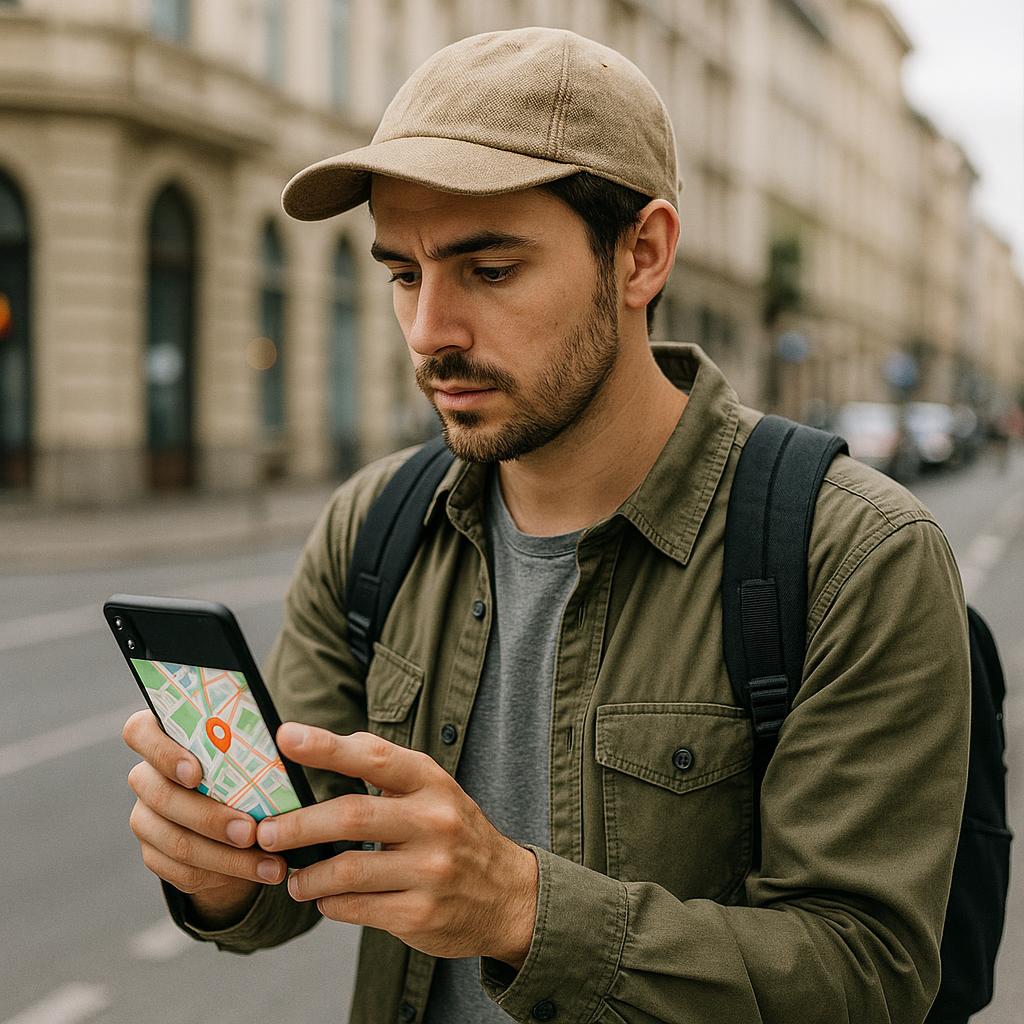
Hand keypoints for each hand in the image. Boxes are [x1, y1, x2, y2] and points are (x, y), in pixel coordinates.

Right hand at [122, 710, 288, 924]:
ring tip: (270, 863)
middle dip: (211, 818)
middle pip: (163, 796)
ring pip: (176, 841)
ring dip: (228, 857)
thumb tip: (288, 740)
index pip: (139, 732)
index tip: (196, 773)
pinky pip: (182, 870)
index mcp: (161, 737)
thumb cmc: (243, 767)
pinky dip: (224, 874)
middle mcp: (146, 777)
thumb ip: (247, 745)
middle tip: (251, 832)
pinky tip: (258, 871)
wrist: (233, 817)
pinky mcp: (153, 854)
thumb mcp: (245, 752)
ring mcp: (145, 818)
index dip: (163, 753)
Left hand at [257, 723, 538, 966]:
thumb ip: (383, 769)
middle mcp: (434, 820)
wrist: (509, 895)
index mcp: (431, 781)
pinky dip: (330, 904)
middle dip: (298, 824)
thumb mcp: (432, 790)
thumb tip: (317, 745)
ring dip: (308, 876)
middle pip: (351, 815)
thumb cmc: (452, 832)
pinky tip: (325, 899)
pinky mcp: (421, 914)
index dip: (326, 746)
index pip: (373, 757)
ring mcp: (430, 870)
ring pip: (347, 870)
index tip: (285, 736)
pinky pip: (357, 908)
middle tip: (265, 832)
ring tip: (293, 879)